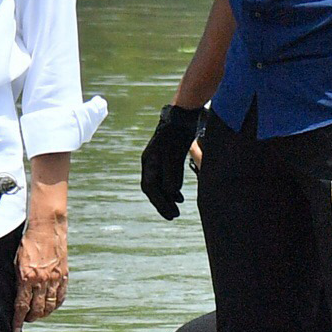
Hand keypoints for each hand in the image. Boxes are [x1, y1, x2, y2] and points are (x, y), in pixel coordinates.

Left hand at [14, 213, 67, 328]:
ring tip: (38, 315)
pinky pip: (61, 296)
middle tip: (26, 320)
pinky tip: (51, 307)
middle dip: (31, 318)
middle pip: (37, 309)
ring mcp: (54, 279)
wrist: (46, 228)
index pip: (22, 306)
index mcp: (27, 277)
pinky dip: (56, 304)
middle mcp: (42, 281)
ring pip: (50, 306)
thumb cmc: (28, 243)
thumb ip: (18, 279)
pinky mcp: (63, 275)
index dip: (18, 320)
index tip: (15, 330)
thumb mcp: (16, 262)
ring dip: (43, 313)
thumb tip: (16, 296)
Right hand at [139, 104, 203, 219]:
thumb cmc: (177, 134)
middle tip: (174, 216)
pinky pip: (165, 178)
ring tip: (178, 208)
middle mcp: (150, 162)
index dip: (160, 202)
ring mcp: (157, 160)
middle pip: (153, 188)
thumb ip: (172, 174)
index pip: (150, 187)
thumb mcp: (174, 154)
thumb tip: (172, 194)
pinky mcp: (166, 158)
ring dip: (167, 197)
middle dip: (162, 203)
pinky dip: (171, 188)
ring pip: (159, 184)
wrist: (182, 115)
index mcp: (149, 162)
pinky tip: (180, 195)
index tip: (171, 213)